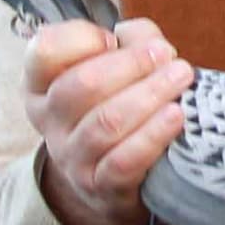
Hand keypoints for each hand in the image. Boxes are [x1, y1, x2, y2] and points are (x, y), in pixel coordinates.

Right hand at [23, 15, 191, 224]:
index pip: (45, 51)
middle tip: (164, 54)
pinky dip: (152, 136)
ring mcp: (71, 157)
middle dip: (130, 64)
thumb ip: (134, 41)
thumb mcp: (119, 68)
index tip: (113, 38)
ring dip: (149, 95)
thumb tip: (152, 43)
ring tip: (181, 77)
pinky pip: (123, 162)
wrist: (112, 179)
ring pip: (105, 122)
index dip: (82, 38)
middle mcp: (49, 120)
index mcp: (43, 83)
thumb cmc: (117, 105)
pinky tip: (176, 116)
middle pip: (81, 85)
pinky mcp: (100, 187)